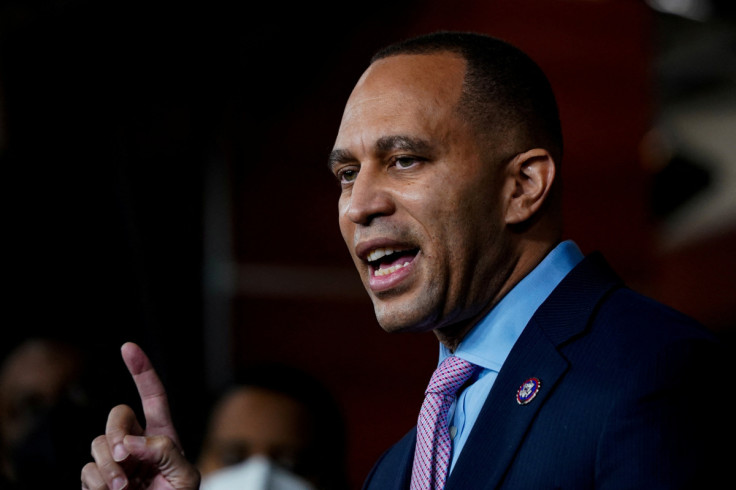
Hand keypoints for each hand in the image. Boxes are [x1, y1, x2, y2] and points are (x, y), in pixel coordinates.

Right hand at [81, 342, 200, 489]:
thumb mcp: (185, 476)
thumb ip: (165, 452)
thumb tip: (132, 442)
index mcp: (163, 435)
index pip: (153, 396)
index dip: (141, 370)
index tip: (128, 347)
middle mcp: (137, 443)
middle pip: (117, 416)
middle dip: (117, 432)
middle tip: (125, 458)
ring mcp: (115, 461)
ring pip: (98, 444)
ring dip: (108, 466)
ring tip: (123, 488)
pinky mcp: (97, 480)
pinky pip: (87, 471)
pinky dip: (97, 482)